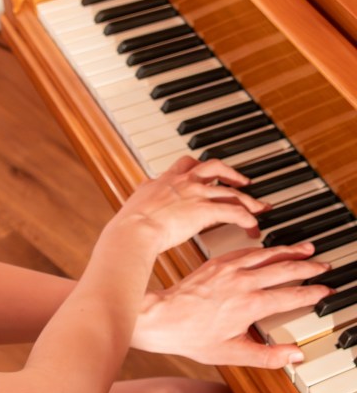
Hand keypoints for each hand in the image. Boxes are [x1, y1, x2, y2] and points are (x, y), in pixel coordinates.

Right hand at [110, 156, 264, 254]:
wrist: (135, 230)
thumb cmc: (132, 222)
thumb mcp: (136, 199)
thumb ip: (144, 193)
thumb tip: (142, 191)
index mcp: (166, 180)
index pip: (187, 163)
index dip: (200, 166)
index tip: (208, 172)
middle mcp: (184, 183)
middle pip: (215, 167)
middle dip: (231, 173)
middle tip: (242, 181)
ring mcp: (196, 195)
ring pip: (231, 192)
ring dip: (249, 201)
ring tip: (260, 209)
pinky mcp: (206, 211)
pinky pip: (235, 213)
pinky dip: (248, 220)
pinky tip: (253, 227)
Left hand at [131, 242, 330, 366]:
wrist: (160, 317)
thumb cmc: (191, 336)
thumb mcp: (232, 354)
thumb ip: (267, 357)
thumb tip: (294, 356)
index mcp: (251, 305)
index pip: (293, 295)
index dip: (314, 293)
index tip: (326, 291)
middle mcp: (243, 283)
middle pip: (285, 269)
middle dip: (308, 267)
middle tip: (323, 266)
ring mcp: (228, 269)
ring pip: (266, 255)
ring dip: (289, 251)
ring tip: (306, 248)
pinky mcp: (215, 263)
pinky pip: (245, 251)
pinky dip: (262, 249)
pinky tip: (269, 249)